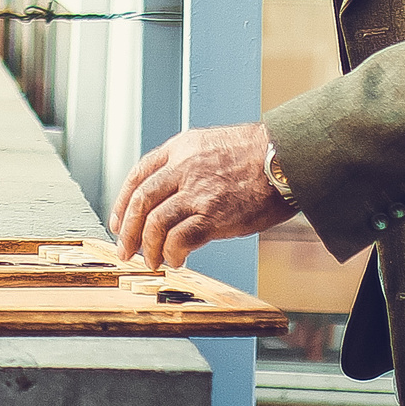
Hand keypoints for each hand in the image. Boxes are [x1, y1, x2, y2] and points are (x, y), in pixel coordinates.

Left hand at [111, 122, 296, 270]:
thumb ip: (190, 164)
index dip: (123, 201)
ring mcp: (197, 192)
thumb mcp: (213, 144)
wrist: (286, 157)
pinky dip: (173, 253)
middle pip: (140, 200)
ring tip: (152, 261)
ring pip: (155, 222)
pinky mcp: (213, 215)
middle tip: (125, 249)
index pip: (138, 174)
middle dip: (127, 229)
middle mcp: (183, 167)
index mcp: (180, 148)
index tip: (119, 221)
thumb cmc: (258, 154)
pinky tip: (177, 260)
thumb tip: (174, 193)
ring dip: (148, 247)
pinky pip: (180, 239)